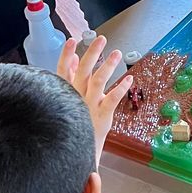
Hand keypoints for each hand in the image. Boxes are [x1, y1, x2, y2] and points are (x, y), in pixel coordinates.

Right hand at [56, 35, 132, 154]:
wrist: (76, 153)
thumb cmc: (73, 123)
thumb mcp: (66, 100)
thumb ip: (69, 79)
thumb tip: (72, 60)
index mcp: (65, 93)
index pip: (62, 71)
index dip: (66, 55)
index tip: (72, 40)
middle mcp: (76, 97)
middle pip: (82, 71)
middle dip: (92, 53)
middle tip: (101, 39)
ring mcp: (90, 106)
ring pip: (98, 82)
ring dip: (108, 66)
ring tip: (117, 53)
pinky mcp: (102, 116)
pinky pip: (112, 99)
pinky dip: (121, 88)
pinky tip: (129, 78)